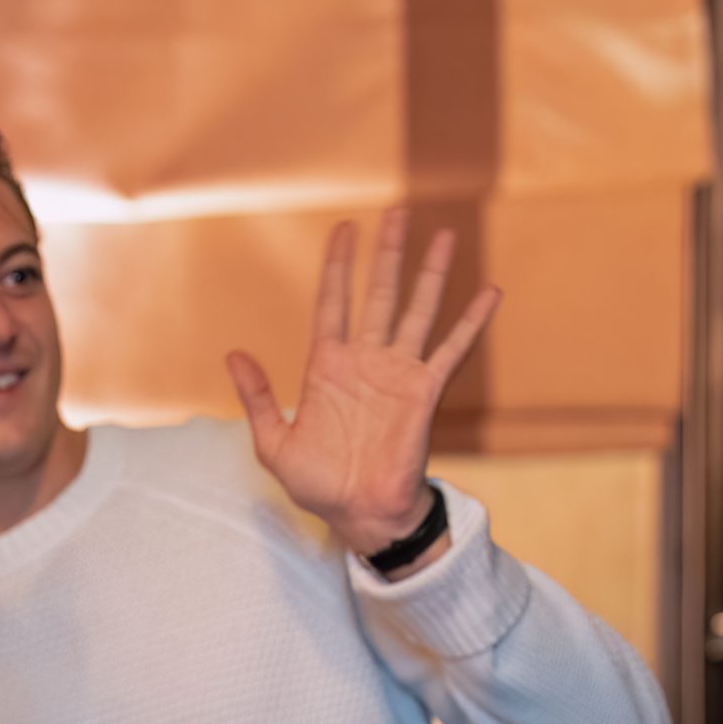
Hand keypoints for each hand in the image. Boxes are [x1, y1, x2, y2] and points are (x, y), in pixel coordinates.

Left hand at [225, 208, 500, 561]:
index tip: (343, 229)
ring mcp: (398, 373)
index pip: (332, 304)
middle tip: (397, 211)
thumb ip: (257, 397)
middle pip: (377, 294)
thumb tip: (233, 354)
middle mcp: (365, 361)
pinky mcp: (425, 392)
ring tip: (444, 234)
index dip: (338, 267)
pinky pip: (452, 349)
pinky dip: (471, 321)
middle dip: (387, 253)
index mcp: (327, 368)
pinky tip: (488, 291)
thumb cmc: (317, 483)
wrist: (359, 512)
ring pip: (416, 310)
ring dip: (430, 274)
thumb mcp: (273, 442)